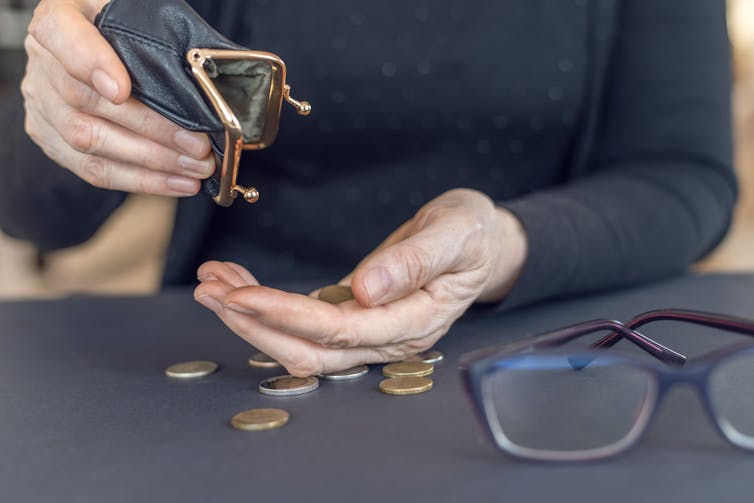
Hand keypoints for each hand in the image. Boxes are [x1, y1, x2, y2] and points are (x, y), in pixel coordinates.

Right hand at [22, 0, 213, 195]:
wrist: (93, 53)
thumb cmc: (121, 33)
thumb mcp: (134, 15)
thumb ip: (152, 34)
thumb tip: (198, 74)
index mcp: (59, 18)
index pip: (61, 34)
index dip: (90, 63)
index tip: (121, 89)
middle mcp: (42, 64)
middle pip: (87, 101)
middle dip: (152, 130)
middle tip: (197, 146)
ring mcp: (42, 106)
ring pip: (91, 142)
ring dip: (152, 162)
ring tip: (196, 169)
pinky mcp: (52, 142)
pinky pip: (94, 169)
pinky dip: (142, 180)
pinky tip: (178, 183)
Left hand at [193, 189, 527, 375]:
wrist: (480, 240)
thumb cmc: (472, 233)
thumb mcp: (455, 233)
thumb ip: (415, 260)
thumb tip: (367, 288)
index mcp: (416, 322)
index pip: (342, 330)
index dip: (288, 315)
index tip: (242, 295)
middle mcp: (389, 340)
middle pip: (311, 350)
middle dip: (255, 324)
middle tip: (210, 290)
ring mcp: (371, 335)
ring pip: (302, 344)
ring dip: (253, 319)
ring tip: (212, 284)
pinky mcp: (357, 319)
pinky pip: (306, 325)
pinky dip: (269, 306)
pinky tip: (240, 284)